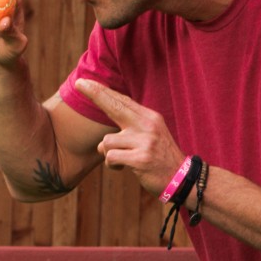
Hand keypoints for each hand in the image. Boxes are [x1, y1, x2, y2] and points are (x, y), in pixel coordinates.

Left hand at [74, 79, 185, 193]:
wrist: (182, 178)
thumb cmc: (159, 158)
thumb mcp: (150, 135)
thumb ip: (131, 127)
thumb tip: (104, 131)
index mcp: (149, 117)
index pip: (122, 100)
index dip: (101, 91)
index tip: (83, 82)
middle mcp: (147, 125)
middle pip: (114, 106)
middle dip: (95, 94)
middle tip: (78, 84)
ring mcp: (145, 141)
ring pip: (106, 142)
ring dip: (108, 154)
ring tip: (122, 160)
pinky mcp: (140, 159)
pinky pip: (111, 157)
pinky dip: (111, 165)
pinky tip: (122, 168)